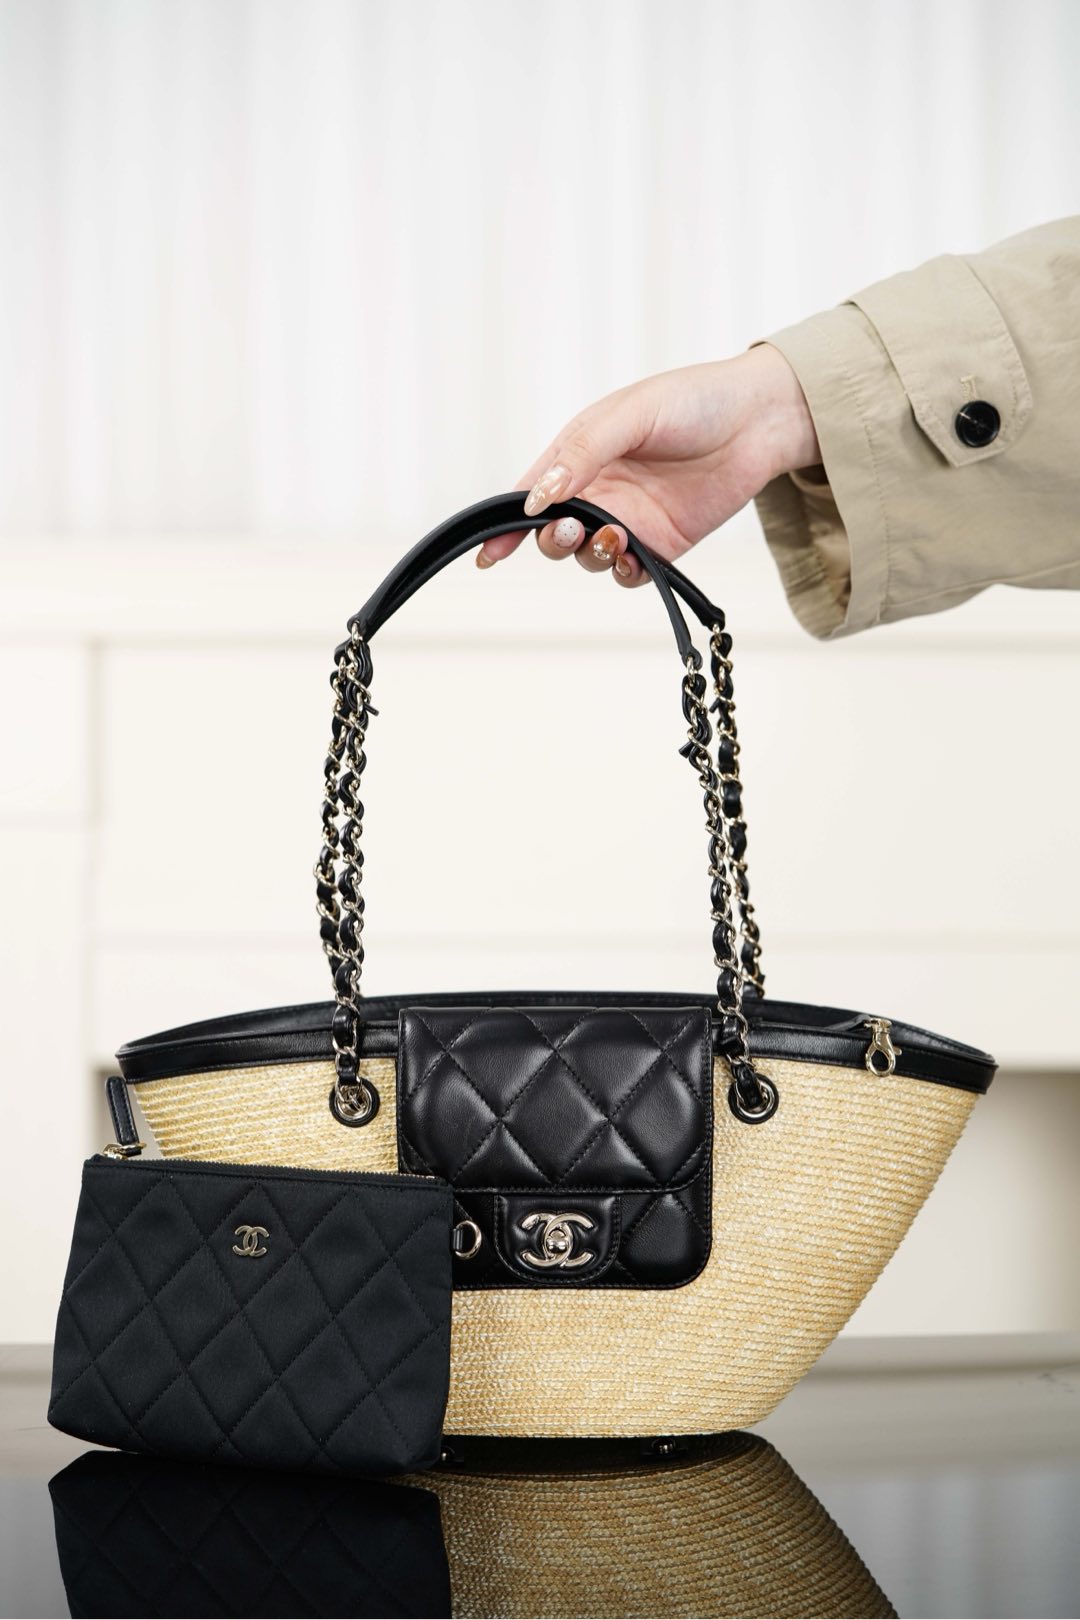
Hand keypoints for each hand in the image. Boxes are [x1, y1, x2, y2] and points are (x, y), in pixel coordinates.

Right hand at [477, 345, 819, 585]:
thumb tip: (537, 497)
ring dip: (590, 554)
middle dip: (550, 540)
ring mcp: (629, 519)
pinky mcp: (662, 543)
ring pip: (588, 556)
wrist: (761, 419)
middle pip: (552, 533)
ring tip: (615, 536)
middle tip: (570, 530)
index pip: (529, 494)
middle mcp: (598, 490)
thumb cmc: (694, 400)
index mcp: (579, 454)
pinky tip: (634, 556)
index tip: (489, 554)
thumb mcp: (630, 415)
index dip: (505, 525)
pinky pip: (629, 572)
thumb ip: (582, 455)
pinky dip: (624, 572)